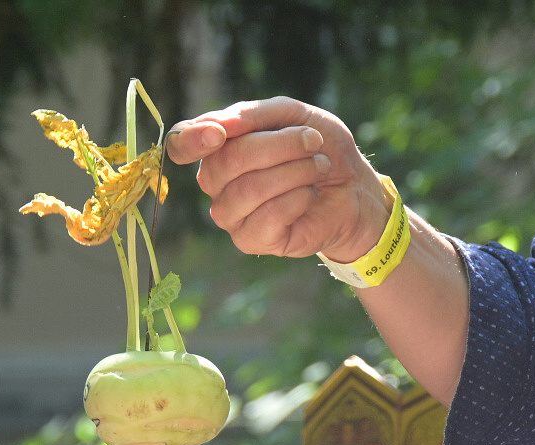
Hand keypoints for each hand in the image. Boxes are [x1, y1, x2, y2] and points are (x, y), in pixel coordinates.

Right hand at [166, 96, 391, 261]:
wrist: (354, 187)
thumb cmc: (319, 148)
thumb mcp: (293, 114)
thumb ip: (253, 114)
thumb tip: (217, 126)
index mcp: (217, 148)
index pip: (180, 144)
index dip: (193, 139)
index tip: (220, 133)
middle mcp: (215, 183)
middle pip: (226, 161)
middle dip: (279, 145)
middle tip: (313, 141)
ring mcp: (230, 215)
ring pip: (248, 189)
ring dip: (295, 171)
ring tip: (319, 166)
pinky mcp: (251, 240)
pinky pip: (267, 216)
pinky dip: (297, 198)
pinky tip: (310, 194)